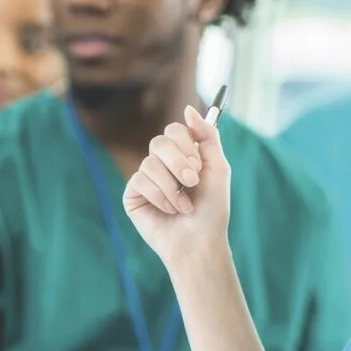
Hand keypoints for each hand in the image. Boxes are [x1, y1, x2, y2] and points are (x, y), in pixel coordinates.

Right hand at [123, 105, 230, 265]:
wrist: (200, 241)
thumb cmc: (212, 209)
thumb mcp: (217, 167)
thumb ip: (207, 136)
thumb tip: (188, 109)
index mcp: (181, 156)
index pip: (174, 131)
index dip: (185, 144)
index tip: (198, 164)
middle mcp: (161, 165)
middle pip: (159, 142)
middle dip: (179, 162)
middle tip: (192, 181)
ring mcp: (145, 179)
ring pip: (150, 163)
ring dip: (172, 187)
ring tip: (184, 206)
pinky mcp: (133, 196)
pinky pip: (140, 181)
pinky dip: (160, 196)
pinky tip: (169, 211)